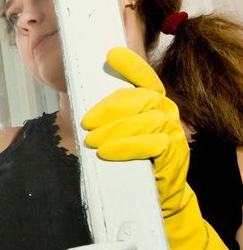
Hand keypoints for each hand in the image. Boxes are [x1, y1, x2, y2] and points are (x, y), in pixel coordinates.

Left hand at [81, 46, 188, 215]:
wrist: (154, 196)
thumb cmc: (130, 159)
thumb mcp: (115, 133)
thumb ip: (102, 116)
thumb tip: (73, 102)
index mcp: (153, 102)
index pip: (145, 77)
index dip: (131, 64)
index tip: (111, 54)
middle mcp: (167, 112)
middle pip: (142, 98)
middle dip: (110, 108)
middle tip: (86, 122)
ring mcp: (174, 133)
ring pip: (147, 120)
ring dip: (115, 130)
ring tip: (92, 141)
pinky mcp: (176, 155)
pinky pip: (154, 144)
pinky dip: (127, 146)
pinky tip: (106, 152)